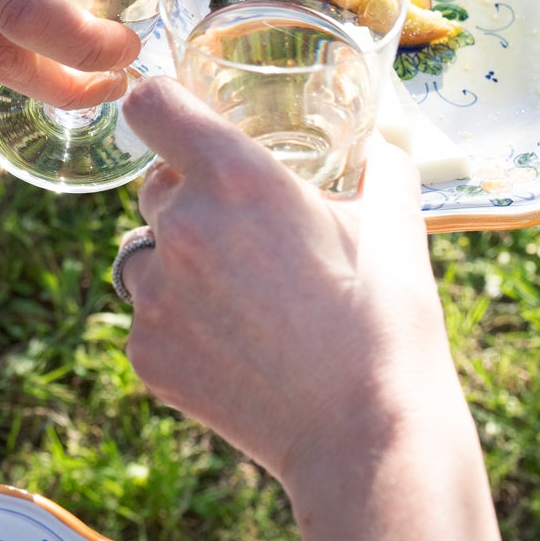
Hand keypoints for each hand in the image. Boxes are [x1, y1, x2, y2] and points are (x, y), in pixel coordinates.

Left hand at [121, 76, 539, 540]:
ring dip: (178, 265)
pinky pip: (148, 316)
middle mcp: (181, 228)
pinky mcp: (145, 352)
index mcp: (236, 178)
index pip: (151, 104)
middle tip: (249, 237)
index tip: (178, 119)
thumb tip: (379, 139)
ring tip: (246, 300)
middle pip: (152, 186)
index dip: (164, 106)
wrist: (365, 437)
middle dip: (190, 199)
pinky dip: (180, 324)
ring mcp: (155, 295)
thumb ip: (380, 163)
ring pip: (144, 254)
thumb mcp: (395, 223)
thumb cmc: (387, 323)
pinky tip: (236, 346)